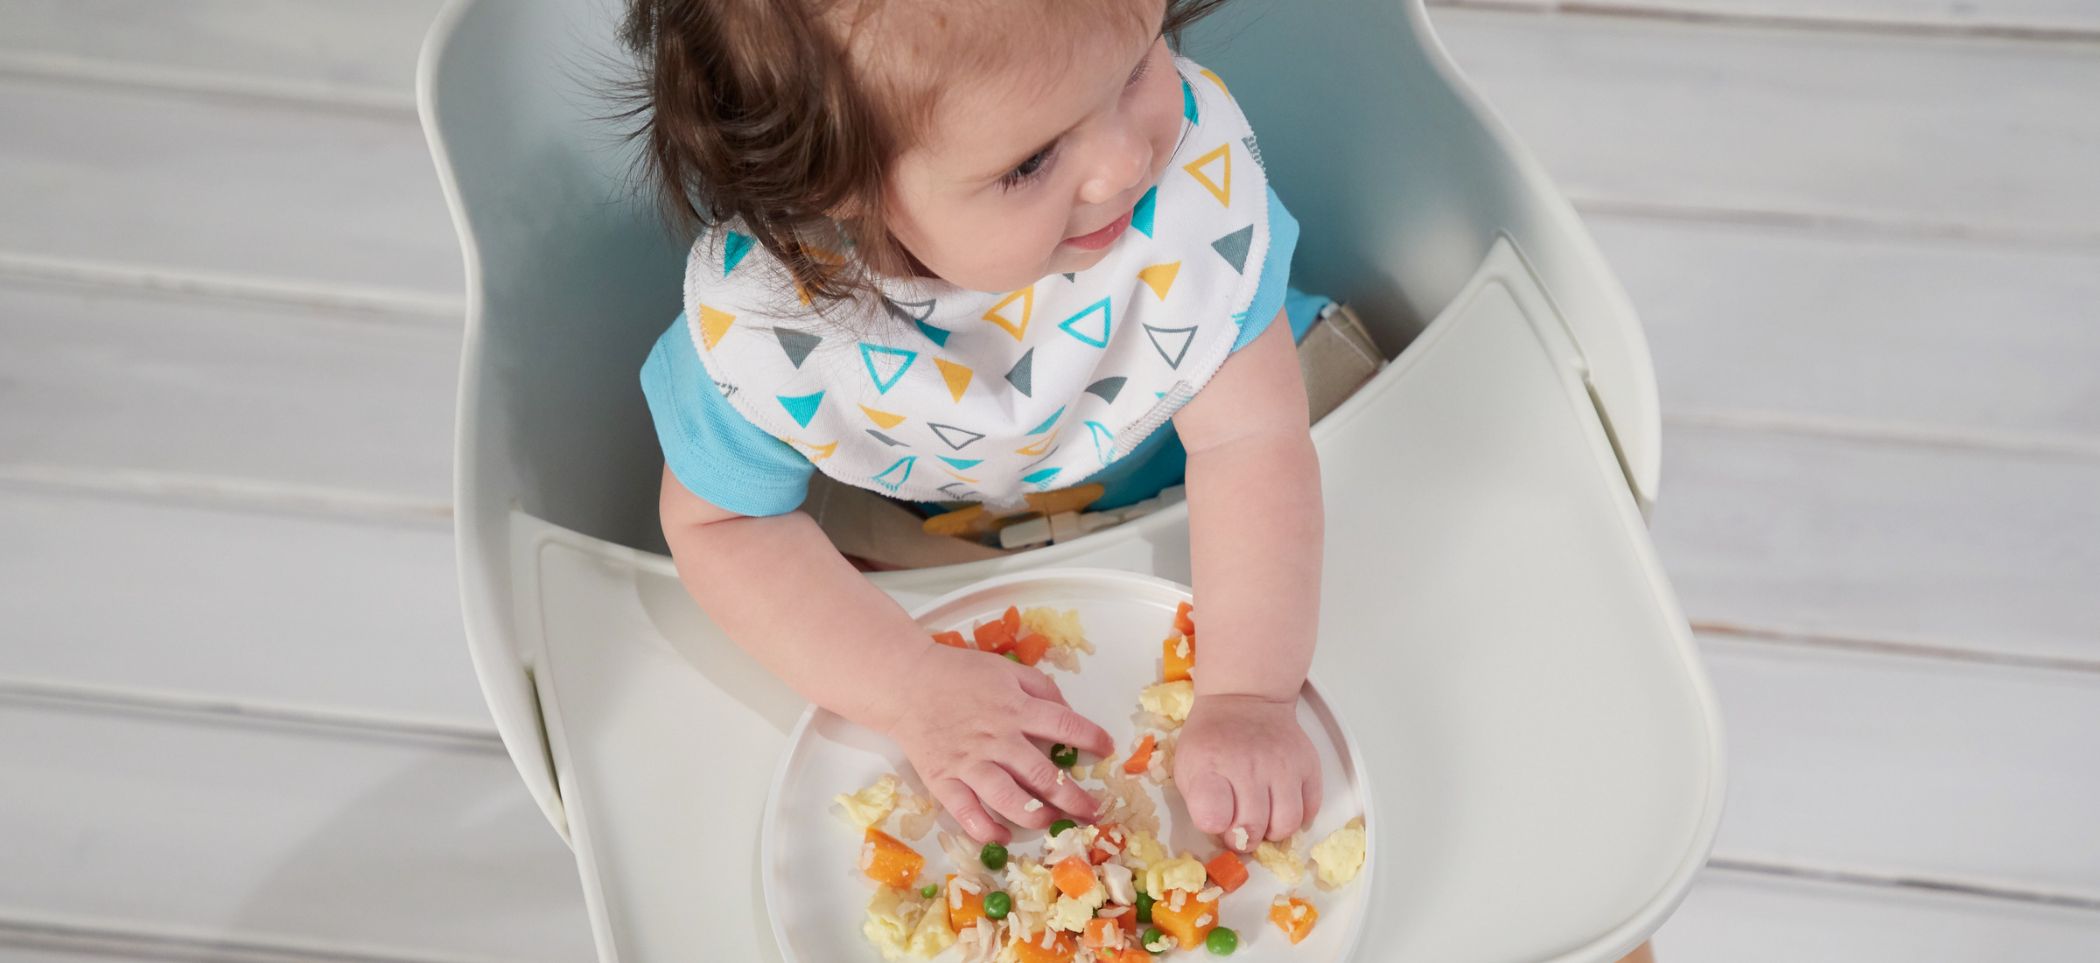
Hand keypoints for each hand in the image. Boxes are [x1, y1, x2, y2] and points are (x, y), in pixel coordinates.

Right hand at [883, 643, 1115, 843]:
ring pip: (1010, 798)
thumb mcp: (1006, 670)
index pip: (1065, 726)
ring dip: (1037, 816)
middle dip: (1074, 797)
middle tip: (1092, 811)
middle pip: (1043, 774)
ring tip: (1053, 823)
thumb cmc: (958, 674)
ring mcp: (970, 762)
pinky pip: (967, 812)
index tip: (1106, 749)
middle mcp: (997, 738)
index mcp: (1015, 708)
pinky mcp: (944, 780)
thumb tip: (1068, 713)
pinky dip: (986, 828)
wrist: (905, 683)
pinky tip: (1002, 836)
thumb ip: (1041, 688)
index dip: (1092, 738)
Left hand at [1172, 693, 1322, 847]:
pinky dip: (1297, 817)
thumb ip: (1198, 801)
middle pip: (1252, 828)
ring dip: (1273, 831)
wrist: (1244, 700)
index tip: (1215, 821)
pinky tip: (1281, 805)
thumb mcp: (1187, 765)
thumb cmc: (1212, 740)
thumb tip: (1220, 832)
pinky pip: (1311, 809)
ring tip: (1263, 819)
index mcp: (1210, 766)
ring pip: (1286, 824)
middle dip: (1243, 838)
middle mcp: (1249, 766)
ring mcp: (1283, 765)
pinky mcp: (1308, 765)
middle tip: (1239, 828)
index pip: (1213, 816)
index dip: (1214, 827)